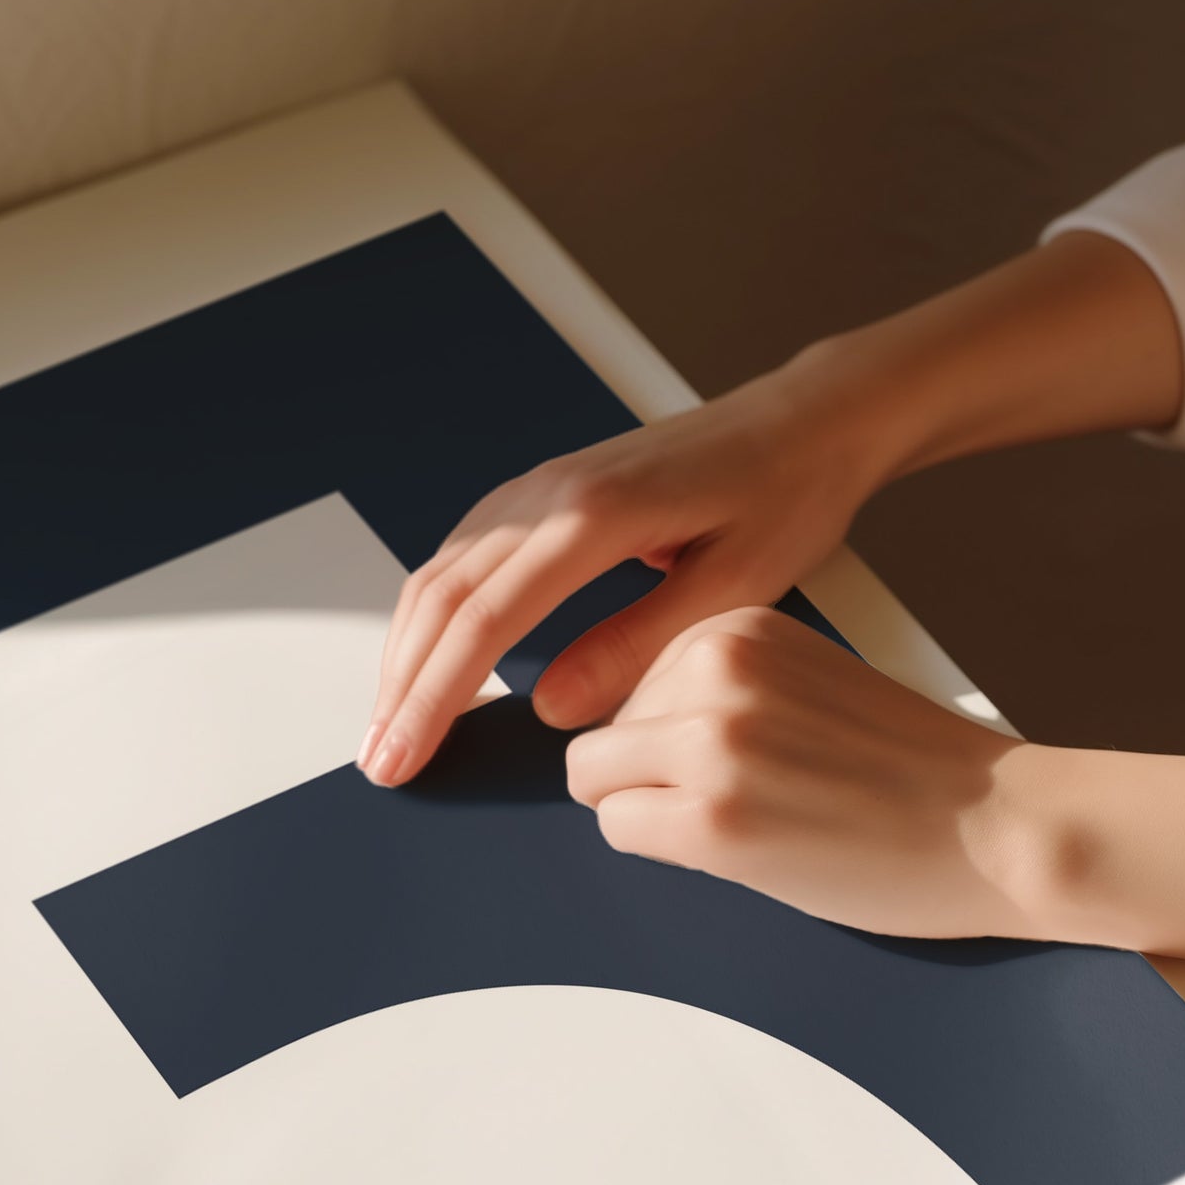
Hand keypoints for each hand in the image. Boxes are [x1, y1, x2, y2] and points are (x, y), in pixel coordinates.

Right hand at [359, 357, 893, 788]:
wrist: (805, 422)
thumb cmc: (786, 497)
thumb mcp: (731, 588)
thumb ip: (637, 646)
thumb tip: (553, 709)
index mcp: (595, 516)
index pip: (485, 620)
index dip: (436, 697)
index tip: (406, 757)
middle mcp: (550, 491)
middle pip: (444, 597)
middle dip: (402, 688)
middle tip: (380, 763)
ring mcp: (542, 485)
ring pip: (443, 571)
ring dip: (407, 651)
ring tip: (390, 724)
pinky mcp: (548, 490)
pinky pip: (467, 553)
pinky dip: (435, 612)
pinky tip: (428, 654)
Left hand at [563, 607, 1055, 938]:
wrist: (999, 826)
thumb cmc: (923, 773)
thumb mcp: (808, 685)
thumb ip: (725, 689)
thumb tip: (636, 729)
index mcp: (741, 627)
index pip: (633, 677)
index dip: (670, 735)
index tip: (733, 757)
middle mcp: (717, 669)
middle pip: (605, 729)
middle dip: (652, 774)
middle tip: (742, 800)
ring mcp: (710, 743)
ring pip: (597, 779)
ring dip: (654, 811)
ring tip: (746, 821)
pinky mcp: (712, 818)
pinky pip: (620, 829)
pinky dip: (666, 849)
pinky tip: (742, 849)